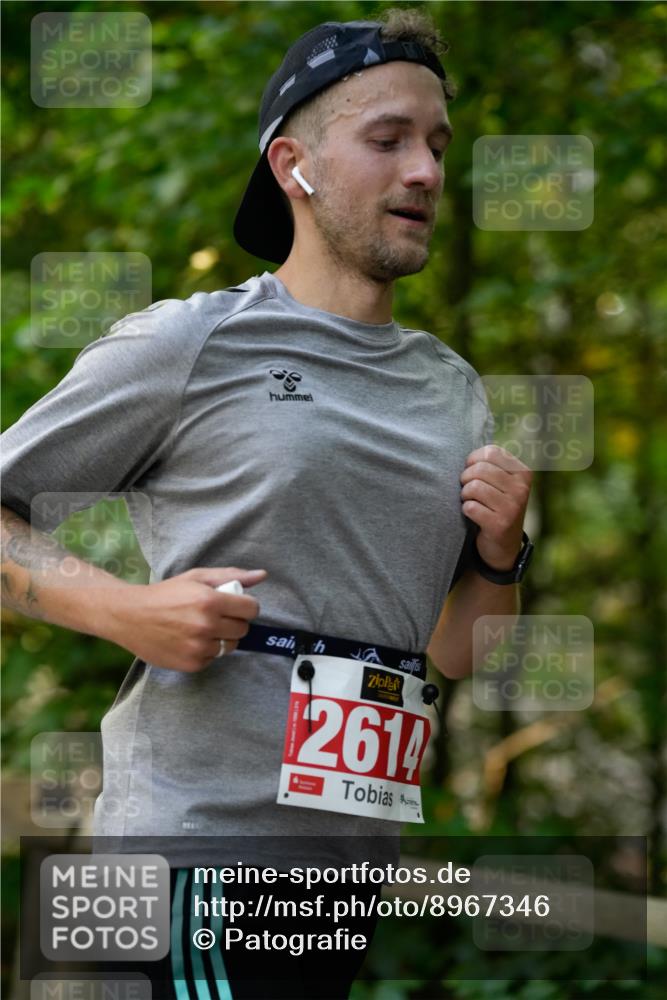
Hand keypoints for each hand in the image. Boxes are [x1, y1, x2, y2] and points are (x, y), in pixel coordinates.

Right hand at [106, 566, 266, 670]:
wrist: (129, 616)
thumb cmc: (165, 594)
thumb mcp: (197, 577)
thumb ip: (231, 576)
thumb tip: (262, 576)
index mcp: (210, 601)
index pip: (251, 609)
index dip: (245, 606)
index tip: (234, 605)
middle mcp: (206, 626)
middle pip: (243, 629)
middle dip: (233, 621)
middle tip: (215, 616)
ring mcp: (198, 647)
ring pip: (229, 646)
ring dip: (220, 638)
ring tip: (200, 628)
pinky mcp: (191, 664)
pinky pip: (213, 659)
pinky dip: (206, 651)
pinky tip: (189, 640)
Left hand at [460, 445, 532, 570]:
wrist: (502, 546)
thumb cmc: (495, 506)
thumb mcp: (501, 482)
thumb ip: (490, 463)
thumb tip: (459, 444)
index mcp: (523, 473)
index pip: (489, 452)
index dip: (472, 461)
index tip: (472, 473)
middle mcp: (522, 488)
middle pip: (479, 469)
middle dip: (466, 480)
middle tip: (469, 491)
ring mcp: (513, 507)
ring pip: (473, 488)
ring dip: (465, 496)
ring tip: (472, 502)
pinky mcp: (500, 524)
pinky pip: (470, 507)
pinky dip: (466, 511)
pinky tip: (474, 516)